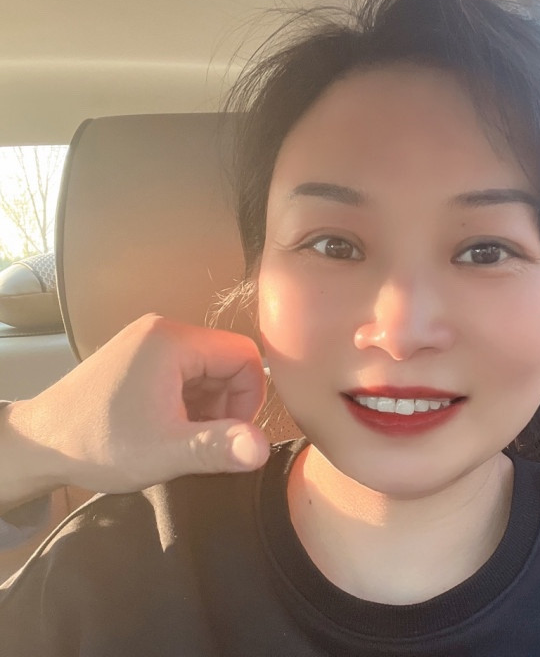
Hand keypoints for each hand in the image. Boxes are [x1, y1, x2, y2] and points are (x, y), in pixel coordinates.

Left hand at [1, 314, 269, 502]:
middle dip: (227, 404)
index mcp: (172, 341)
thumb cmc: (96, 443)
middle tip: (204, 441)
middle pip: (226, 361)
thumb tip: (262, 448)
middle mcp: (162, 330)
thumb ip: (217, 447)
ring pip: (208, 369)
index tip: (231, 434)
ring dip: (208, 405)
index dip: (250, 396)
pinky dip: (189, 401)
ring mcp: (149, 341)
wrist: (35, 445)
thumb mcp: (164, 451)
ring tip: (182, 436)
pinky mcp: (140, 356)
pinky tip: (169, 427)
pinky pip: (186, 372)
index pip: (243, 355)